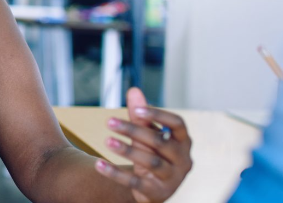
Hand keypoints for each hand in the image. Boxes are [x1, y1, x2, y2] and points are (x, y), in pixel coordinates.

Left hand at [93, 88, 192, 202]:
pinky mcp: (157, 193)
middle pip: (160, 142)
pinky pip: (136, 183)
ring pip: (151, 162)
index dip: (158, 115)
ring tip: (107, 141)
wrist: (154, 188)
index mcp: (183, 141)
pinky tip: (99, 164)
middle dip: (134, 130)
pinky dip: (116, 173)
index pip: (177, 124)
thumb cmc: (153, 153)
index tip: (136, 109)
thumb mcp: (147, 134)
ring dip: (127, 150)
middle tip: (109, 121)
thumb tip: (133, 90)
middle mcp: (183, 160)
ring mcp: (173, 178)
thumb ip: (140, 115)